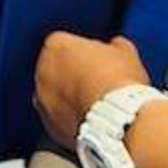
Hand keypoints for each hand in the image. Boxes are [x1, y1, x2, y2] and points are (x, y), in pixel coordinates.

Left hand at [34, 33, 150, 149]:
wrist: (118, 121)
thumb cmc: (119, 82)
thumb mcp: (125, 52)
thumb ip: (114, 45)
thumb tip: (116, 46)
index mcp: (56, 45)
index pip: (65, 42)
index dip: (83, 52)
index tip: (96, 60)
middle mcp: (42, 71)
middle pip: (55, 68)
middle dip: (71, 73)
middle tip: (94, 81)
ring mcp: (42, 100)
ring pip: (54, 94)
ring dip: (67, 97)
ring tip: (92, 103)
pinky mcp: (48, 125)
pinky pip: (57, 117)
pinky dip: (68, 117)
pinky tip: (89, 119)